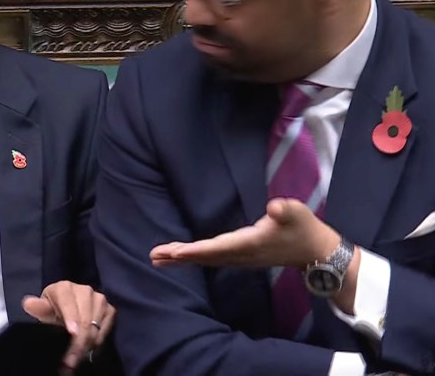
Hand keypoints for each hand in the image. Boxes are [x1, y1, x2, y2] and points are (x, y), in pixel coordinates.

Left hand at [22, 280, 115, 373]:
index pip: (68, 304)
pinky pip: (107, 327)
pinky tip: (89, 348)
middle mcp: (84, 290)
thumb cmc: (53, 309)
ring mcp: (99, 299)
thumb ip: (38, 308)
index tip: (72, 333)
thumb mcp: (43, 310)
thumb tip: (28, 304)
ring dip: (89, 344)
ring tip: (78, 357)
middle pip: (85, 318)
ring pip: (97, 325)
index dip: (71, 319)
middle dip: (79, 341)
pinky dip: (99, 339)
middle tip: (71, 360)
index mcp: (64, 288)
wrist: (68, 308)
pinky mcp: (109, 308)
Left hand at [150, 198, 340, 268]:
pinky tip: (178, 257)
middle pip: (205, 257)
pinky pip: (210, 259)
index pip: (219, 248)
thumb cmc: (304, 228)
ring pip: (205, 260)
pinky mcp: (239, 257)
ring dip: (181, 259)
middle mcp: (241, 255)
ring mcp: (239, 258)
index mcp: (250, 244)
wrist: (315, 252)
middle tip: (154, 256)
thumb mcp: (298, 214)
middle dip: (179, 257)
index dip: (197, 250)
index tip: (175, 253)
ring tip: (157, 257)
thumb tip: (275, 208)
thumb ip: (286, 211)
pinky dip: (192, 258)